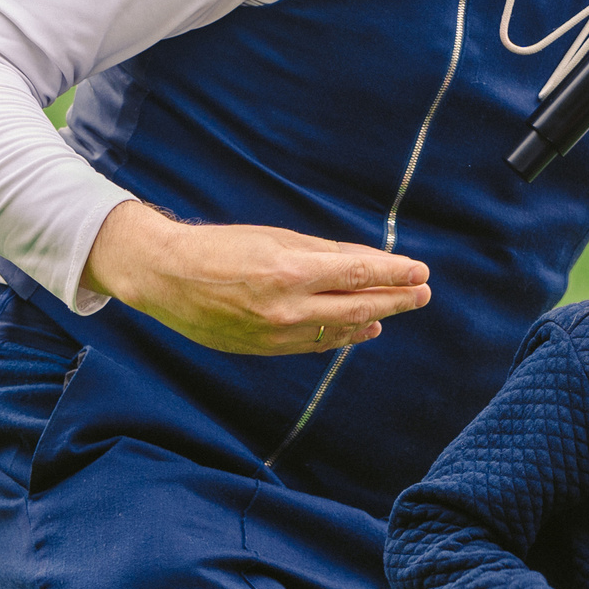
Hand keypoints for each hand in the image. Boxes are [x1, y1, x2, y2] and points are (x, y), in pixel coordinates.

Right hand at [81, 201, 431, 354]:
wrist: (166, 278)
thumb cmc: (221, 248)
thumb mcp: (276, 239)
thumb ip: (325, 253)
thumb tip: (371, 261)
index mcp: (290, 271)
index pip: (358, 274)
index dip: (394, 274)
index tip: (421, 272)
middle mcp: (287, 308)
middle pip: (358, 306)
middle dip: (395, 300)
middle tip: (423, 293)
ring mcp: (277, 334)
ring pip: (341, 330)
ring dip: (375, 319)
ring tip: (399, 308)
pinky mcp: (266, 349)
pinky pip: (316, 344)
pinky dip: (344, 336)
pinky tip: (364, 329)